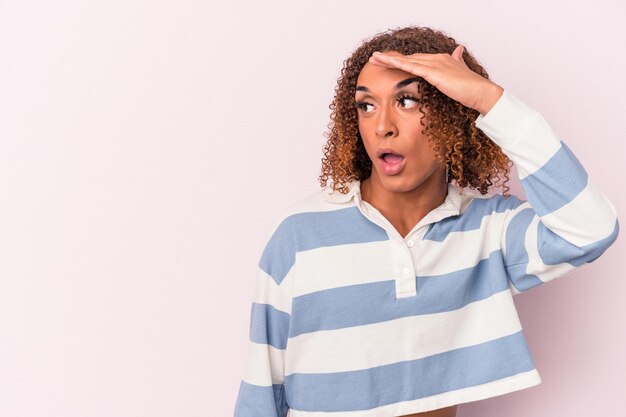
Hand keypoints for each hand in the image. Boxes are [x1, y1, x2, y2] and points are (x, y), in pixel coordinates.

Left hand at [368, 46, 503, 114]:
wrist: (481, 92)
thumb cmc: (472, 88)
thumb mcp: (461, 71)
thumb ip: (458, 62)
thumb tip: (459, 50)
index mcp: (441, 60)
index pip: (416, 59)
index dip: (402, 60)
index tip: (388, 61)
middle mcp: (436, 58)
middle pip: (408, 58)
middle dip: (391, 58)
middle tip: (374, 58)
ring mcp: (435, 64)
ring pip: (406, 60)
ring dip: (388, 59)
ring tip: (373, 59)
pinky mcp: (433, 72)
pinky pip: (410, 67)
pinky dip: (397, 64)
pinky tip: (386, 62)